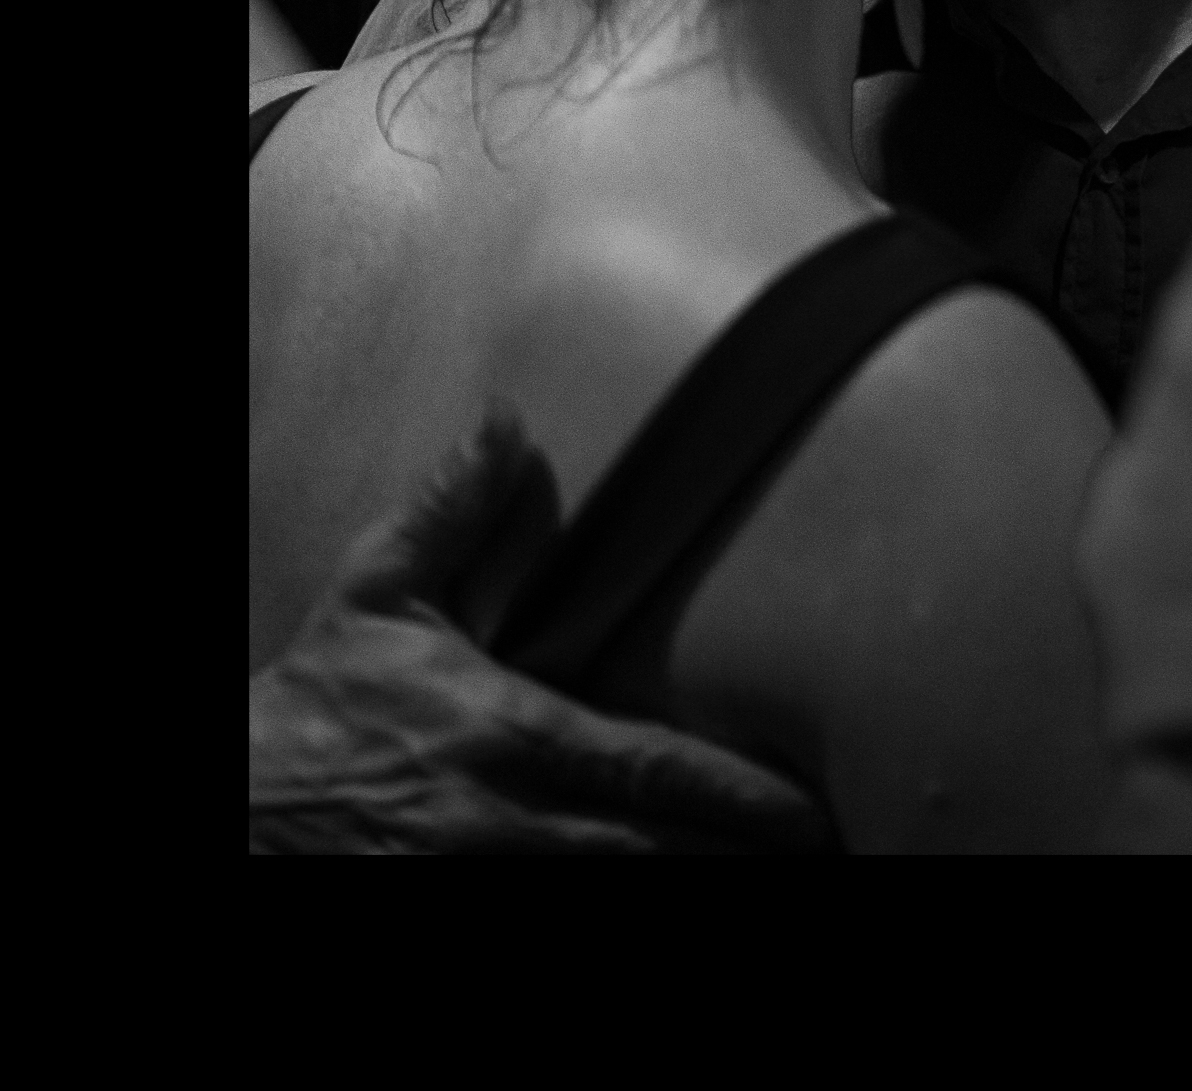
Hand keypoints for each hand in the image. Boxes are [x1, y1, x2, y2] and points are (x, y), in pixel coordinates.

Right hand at [249, 409, 829, 854]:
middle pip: (651, 856)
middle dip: (736, 860)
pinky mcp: (453, 906)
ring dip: (691, 883)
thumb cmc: (311, 705)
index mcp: (505, 737)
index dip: (733, 798)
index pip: (645, 772)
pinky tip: (680, 881)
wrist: (228, 810)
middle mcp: (504, 824)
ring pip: (613, 892)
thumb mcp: (373, 594)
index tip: (806, 813)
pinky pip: (556, 915)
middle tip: (820, 853)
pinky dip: (618, 902)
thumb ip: (451, 511)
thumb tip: (505, 419)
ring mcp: (477, 880)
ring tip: (775, 876)